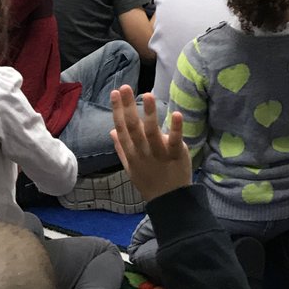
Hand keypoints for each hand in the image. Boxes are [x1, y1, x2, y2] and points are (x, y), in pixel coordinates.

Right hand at [110, 87, 191, 202]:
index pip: (121, 129)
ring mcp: (158, 154)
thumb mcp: (131, 166)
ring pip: (151, 132)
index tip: (115, 93)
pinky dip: (175, 128)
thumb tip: (111, 131)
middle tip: (125, 87)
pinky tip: (176, 114)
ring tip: (148, 95)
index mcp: (131, 153)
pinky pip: (174, 141)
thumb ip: (122, 148)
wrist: (168, 201)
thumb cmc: (149, 180)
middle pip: (133, 127)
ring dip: (149, 113)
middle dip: (128, 107)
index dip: (117, 110)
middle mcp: (142, 152)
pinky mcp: (175, 156)